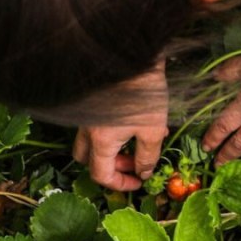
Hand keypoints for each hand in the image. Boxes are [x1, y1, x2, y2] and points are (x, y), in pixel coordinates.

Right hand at [71, 65, 169, 191]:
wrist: (134, 56)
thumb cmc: (144, 94)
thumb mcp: (153, 129)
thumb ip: (148, 156)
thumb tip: (144, 172)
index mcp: (100, 141)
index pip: (101, 174)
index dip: (120, 184)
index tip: (139, 182)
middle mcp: (87, 130)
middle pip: (89, 160)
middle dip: (113, 167)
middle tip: (137, 162)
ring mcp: (87, 116)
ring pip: (91, 143)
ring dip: (114, 150)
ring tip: (142, 142)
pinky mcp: (94, 104)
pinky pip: (98, 127)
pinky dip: (114, 133)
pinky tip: (140, 124)